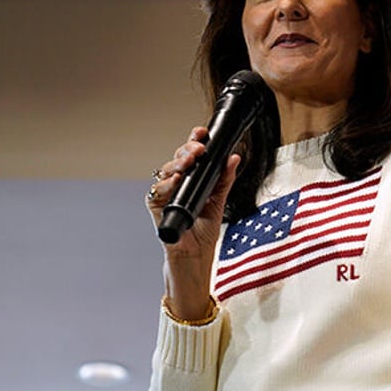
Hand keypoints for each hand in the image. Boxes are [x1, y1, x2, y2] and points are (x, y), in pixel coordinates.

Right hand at [145, 126, 238, 316]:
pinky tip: (176, 180)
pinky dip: (167, 185)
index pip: (191, 156)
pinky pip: (157, 191)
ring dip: (178, 164)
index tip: (202, 133)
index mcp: (191, 180)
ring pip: (166, 171)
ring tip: (190, 160)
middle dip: (187, 150)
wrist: (195, 257)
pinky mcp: (156, 207)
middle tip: (198, 148)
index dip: (194, 142)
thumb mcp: (219, 202)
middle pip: (177, 159)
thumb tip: (234, 158)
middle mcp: (176, 184)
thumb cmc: (203, 233)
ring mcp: (165, 194)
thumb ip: (225, 180)